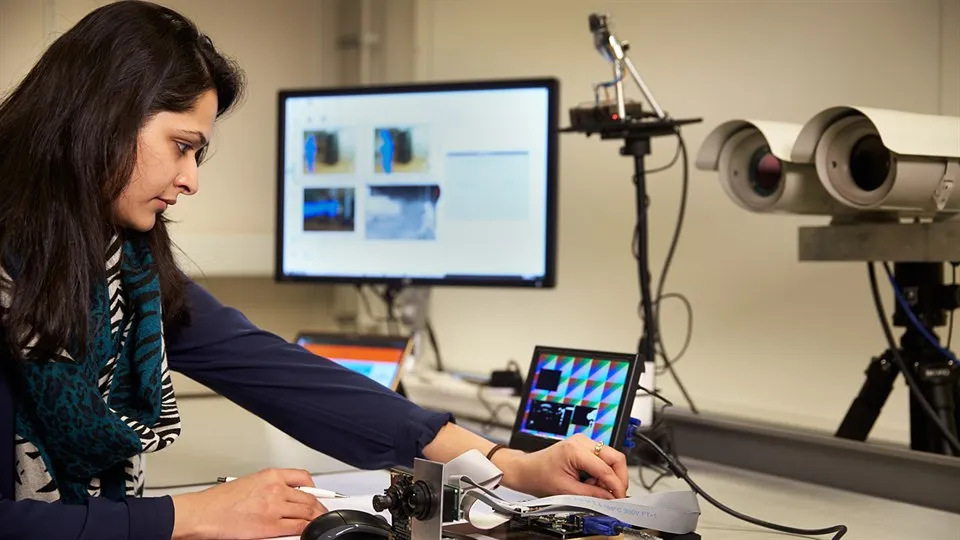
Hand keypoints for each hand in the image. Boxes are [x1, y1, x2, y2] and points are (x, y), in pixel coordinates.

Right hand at [171, 468, 327, 539]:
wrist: (204, 513)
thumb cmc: (220, 500)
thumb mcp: (250, 482)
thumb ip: (270, 485)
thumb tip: (285, 492)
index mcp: (270, 475)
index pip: (303, 477)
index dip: (314, 488)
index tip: (316, 493)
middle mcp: (276, 489)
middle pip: (309, 497)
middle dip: (318, 506)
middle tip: (320, 511)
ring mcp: (275, 508)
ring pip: (307, 512)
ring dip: (315, 518)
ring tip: (317, 521)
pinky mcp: (271, 526)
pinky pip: (298, 527)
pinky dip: (306, 529)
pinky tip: (307, 530)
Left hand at [492, 434, 628, 499]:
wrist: (526, 469)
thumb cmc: (538, 476)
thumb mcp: (566, 490)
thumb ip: (591, 494)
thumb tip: (610, 498)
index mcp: (575, 450)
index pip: (606, 468)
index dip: (616, 486)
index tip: (619, 498)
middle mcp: (582, 441)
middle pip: (615, 458)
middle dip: (617, 478)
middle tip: (614, 494)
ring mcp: (583, 442)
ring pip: (611, 458)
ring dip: (608, 476)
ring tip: (592, 488)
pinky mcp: (583, 446)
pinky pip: (602, 459)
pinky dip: (601, 473)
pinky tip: (589, 481)